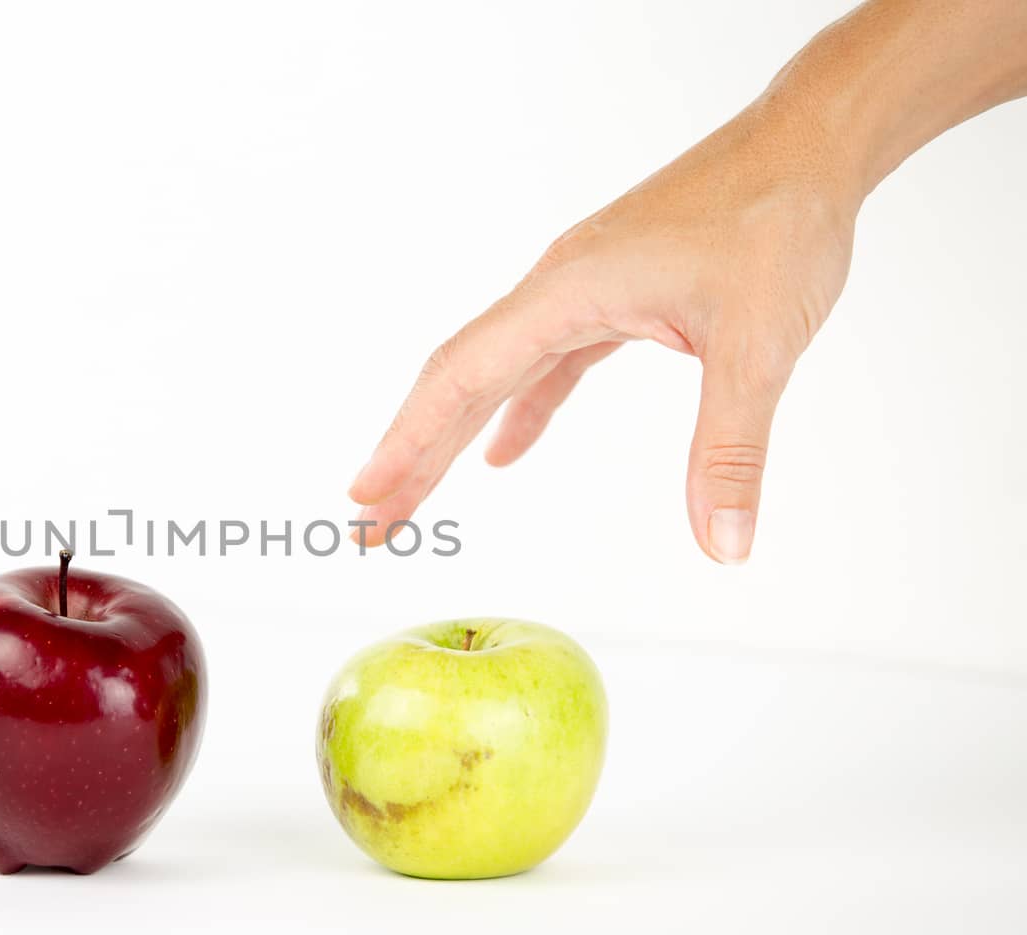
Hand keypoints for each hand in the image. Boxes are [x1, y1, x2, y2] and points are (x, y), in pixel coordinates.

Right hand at [348, 101, 858, 563]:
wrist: (812, 144)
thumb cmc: (779, 217)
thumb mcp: (759, 346)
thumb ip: (729, 451)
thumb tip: (723, 545)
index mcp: (567, 290)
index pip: (463, 375)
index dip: (408, 441)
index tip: (366, 494)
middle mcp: (557, 288)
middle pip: (460, 379)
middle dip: (412, 454)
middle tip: (372, 523)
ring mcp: (581, 291)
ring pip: (497, 372)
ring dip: (453, 435)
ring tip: (415, 494)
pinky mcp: (611, 295)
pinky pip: (546, 362)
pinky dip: (521, 408)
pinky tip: (505, 451)